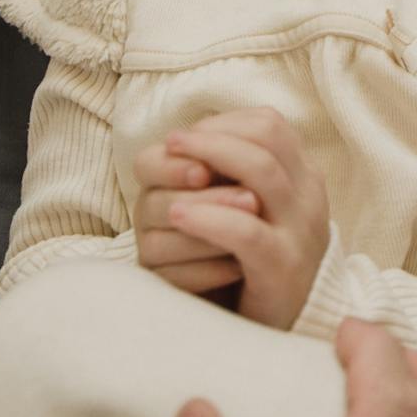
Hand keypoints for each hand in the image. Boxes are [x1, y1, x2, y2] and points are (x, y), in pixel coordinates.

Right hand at [135, 142, 261, 297]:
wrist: (269, 274)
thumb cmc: (262, 214)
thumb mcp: (262, 178)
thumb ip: (252, 150)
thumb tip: (262, 129)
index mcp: (168, 175)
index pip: (147, 163)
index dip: (172, 166)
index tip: (205, 171)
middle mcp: (154, 212)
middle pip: (156, 202)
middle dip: (209, 200)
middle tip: (254, 201)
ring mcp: (155, 252)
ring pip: (159, 244)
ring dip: (209, 237)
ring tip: (255, 228)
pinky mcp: (165, 287)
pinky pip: (172, 281)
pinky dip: (207, 273)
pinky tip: (238, 267)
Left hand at [162, 108, 330, 329]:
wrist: (288, 323)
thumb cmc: (257, 261)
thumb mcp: (256, 210)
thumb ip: (236, 177)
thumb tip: (185, 142)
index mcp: (304, 177)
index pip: (271, 125)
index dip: (224, 124)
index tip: (186, 136)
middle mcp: (309, 196)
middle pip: (266, 140)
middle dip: (213, 136)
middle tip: (171, 142)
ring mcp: (301, 230)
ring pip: (261, 173)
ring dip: (211, 162)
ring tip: (168, 173)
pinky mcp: (283, 267)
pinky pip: (247, 232)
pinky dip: (209, 218)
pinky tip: (178, 216)